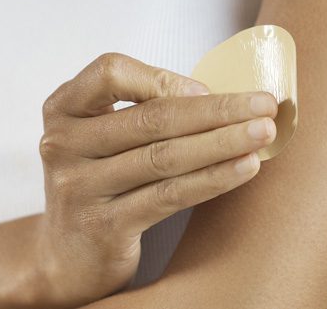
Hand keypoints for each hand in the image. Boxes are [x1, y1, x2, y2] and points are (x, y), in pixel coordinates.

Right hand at [35, 53, 276, 306]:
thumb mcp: (103, 137)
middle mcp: (62, 143)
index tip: (206, 88)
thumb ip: (143, 110)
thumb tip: (220, 97)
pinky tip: (244, 167)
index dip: (162, 78)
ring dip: (222, 142)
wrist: (67, 254)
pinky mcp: (103, 225)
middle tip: (265, 104)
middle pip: (149, 117)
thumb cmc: (99, 180)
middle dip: (216, 110)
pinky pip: (169, 195)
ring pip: (163, 157)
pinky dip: (212, 178)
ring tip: (263, 133)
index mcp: (63, 108)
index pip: (110, 72)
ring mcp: (78, 186)